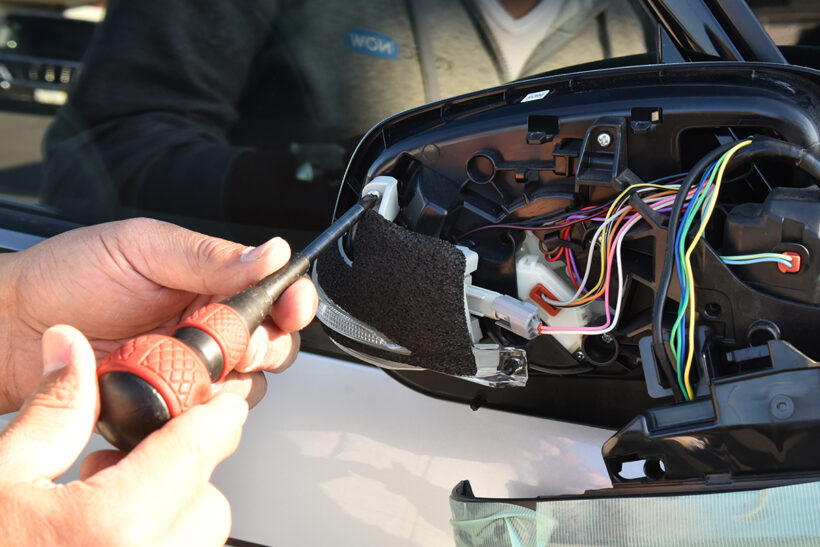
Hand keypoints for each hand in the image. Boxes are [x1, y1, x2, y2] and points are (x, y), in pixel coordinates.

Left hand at [0, 218, 317, 412]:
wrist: (12, 326)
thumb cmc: (68, 276)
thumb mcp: (142, 248)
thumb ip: (209, 256)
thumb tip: (270, 253)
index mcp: (210, 282)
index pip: (274, 292)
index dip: (293, 301)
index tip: (293, 307)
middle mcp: (208, 326)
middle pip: (273, 344)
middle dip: (264, 345)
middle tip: (231, 340)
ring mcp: (190, 369)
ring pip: (245, 386)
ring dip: (223, 380)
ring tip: (179, 362)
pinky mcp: (169, 404)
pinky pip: (204, 418)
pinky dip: (194, 410)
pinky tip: (166, 391)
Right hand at [0, 325, 244, 545]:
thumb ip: (52, 414)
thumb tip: (71, 350)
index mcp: (110, 530)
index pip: (196, 453)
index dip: (216, 418)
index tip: (222, 406)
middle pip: (209, 506)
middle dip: (179, 478)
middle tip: (119, 470)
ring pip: (196, 545)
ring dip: (167, 520)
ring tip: (100, 516)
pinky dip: (154, 545)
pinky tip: (98, 544)